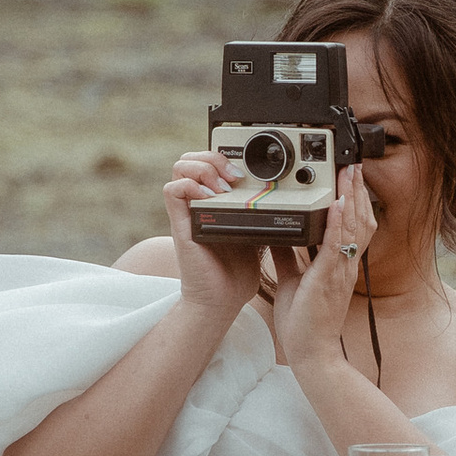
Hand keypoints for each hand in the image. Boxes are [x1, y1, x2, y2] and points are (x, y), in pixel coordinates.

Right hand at [163, 149, 266, 323]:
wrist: (223, 300)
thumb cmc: (238, 271)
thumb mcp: (256, 231)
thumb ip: (261, 211)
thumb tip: (282, 193)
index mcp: (213, 201)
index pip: (208, 161)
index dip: (223, 155)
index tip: (245, 170)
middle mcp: (197, 202)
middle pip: (192, 157)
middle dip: (214, 156)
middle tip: (235, 175)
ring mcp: (187, 212)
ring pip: (180, 166)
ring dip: (203, 168)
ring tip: (223, 186)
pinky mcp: (180, 225)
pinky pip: (172, 189)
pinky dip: (191, 186)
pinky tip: (211, 199)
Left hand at [270, 164, 375, 375]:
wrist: (310, 352)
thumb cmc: (304, 321)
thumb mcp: (292, 278)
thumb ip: (288, 254)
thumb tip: (276, 231)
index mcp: (337, 263)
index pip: (352, 225)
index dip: (354, 199)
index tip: (349, 176)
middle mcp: (344, 264)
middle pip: (360, 219)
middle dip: (357, 190)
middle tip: (354, 164)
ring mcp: (339, 270)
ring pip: (353, 227)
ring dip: (351, 197)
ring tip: (348, 173)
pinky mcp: (328, 279)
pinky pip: (336, 246)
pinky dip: (338, 223)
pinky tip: (337, 204)